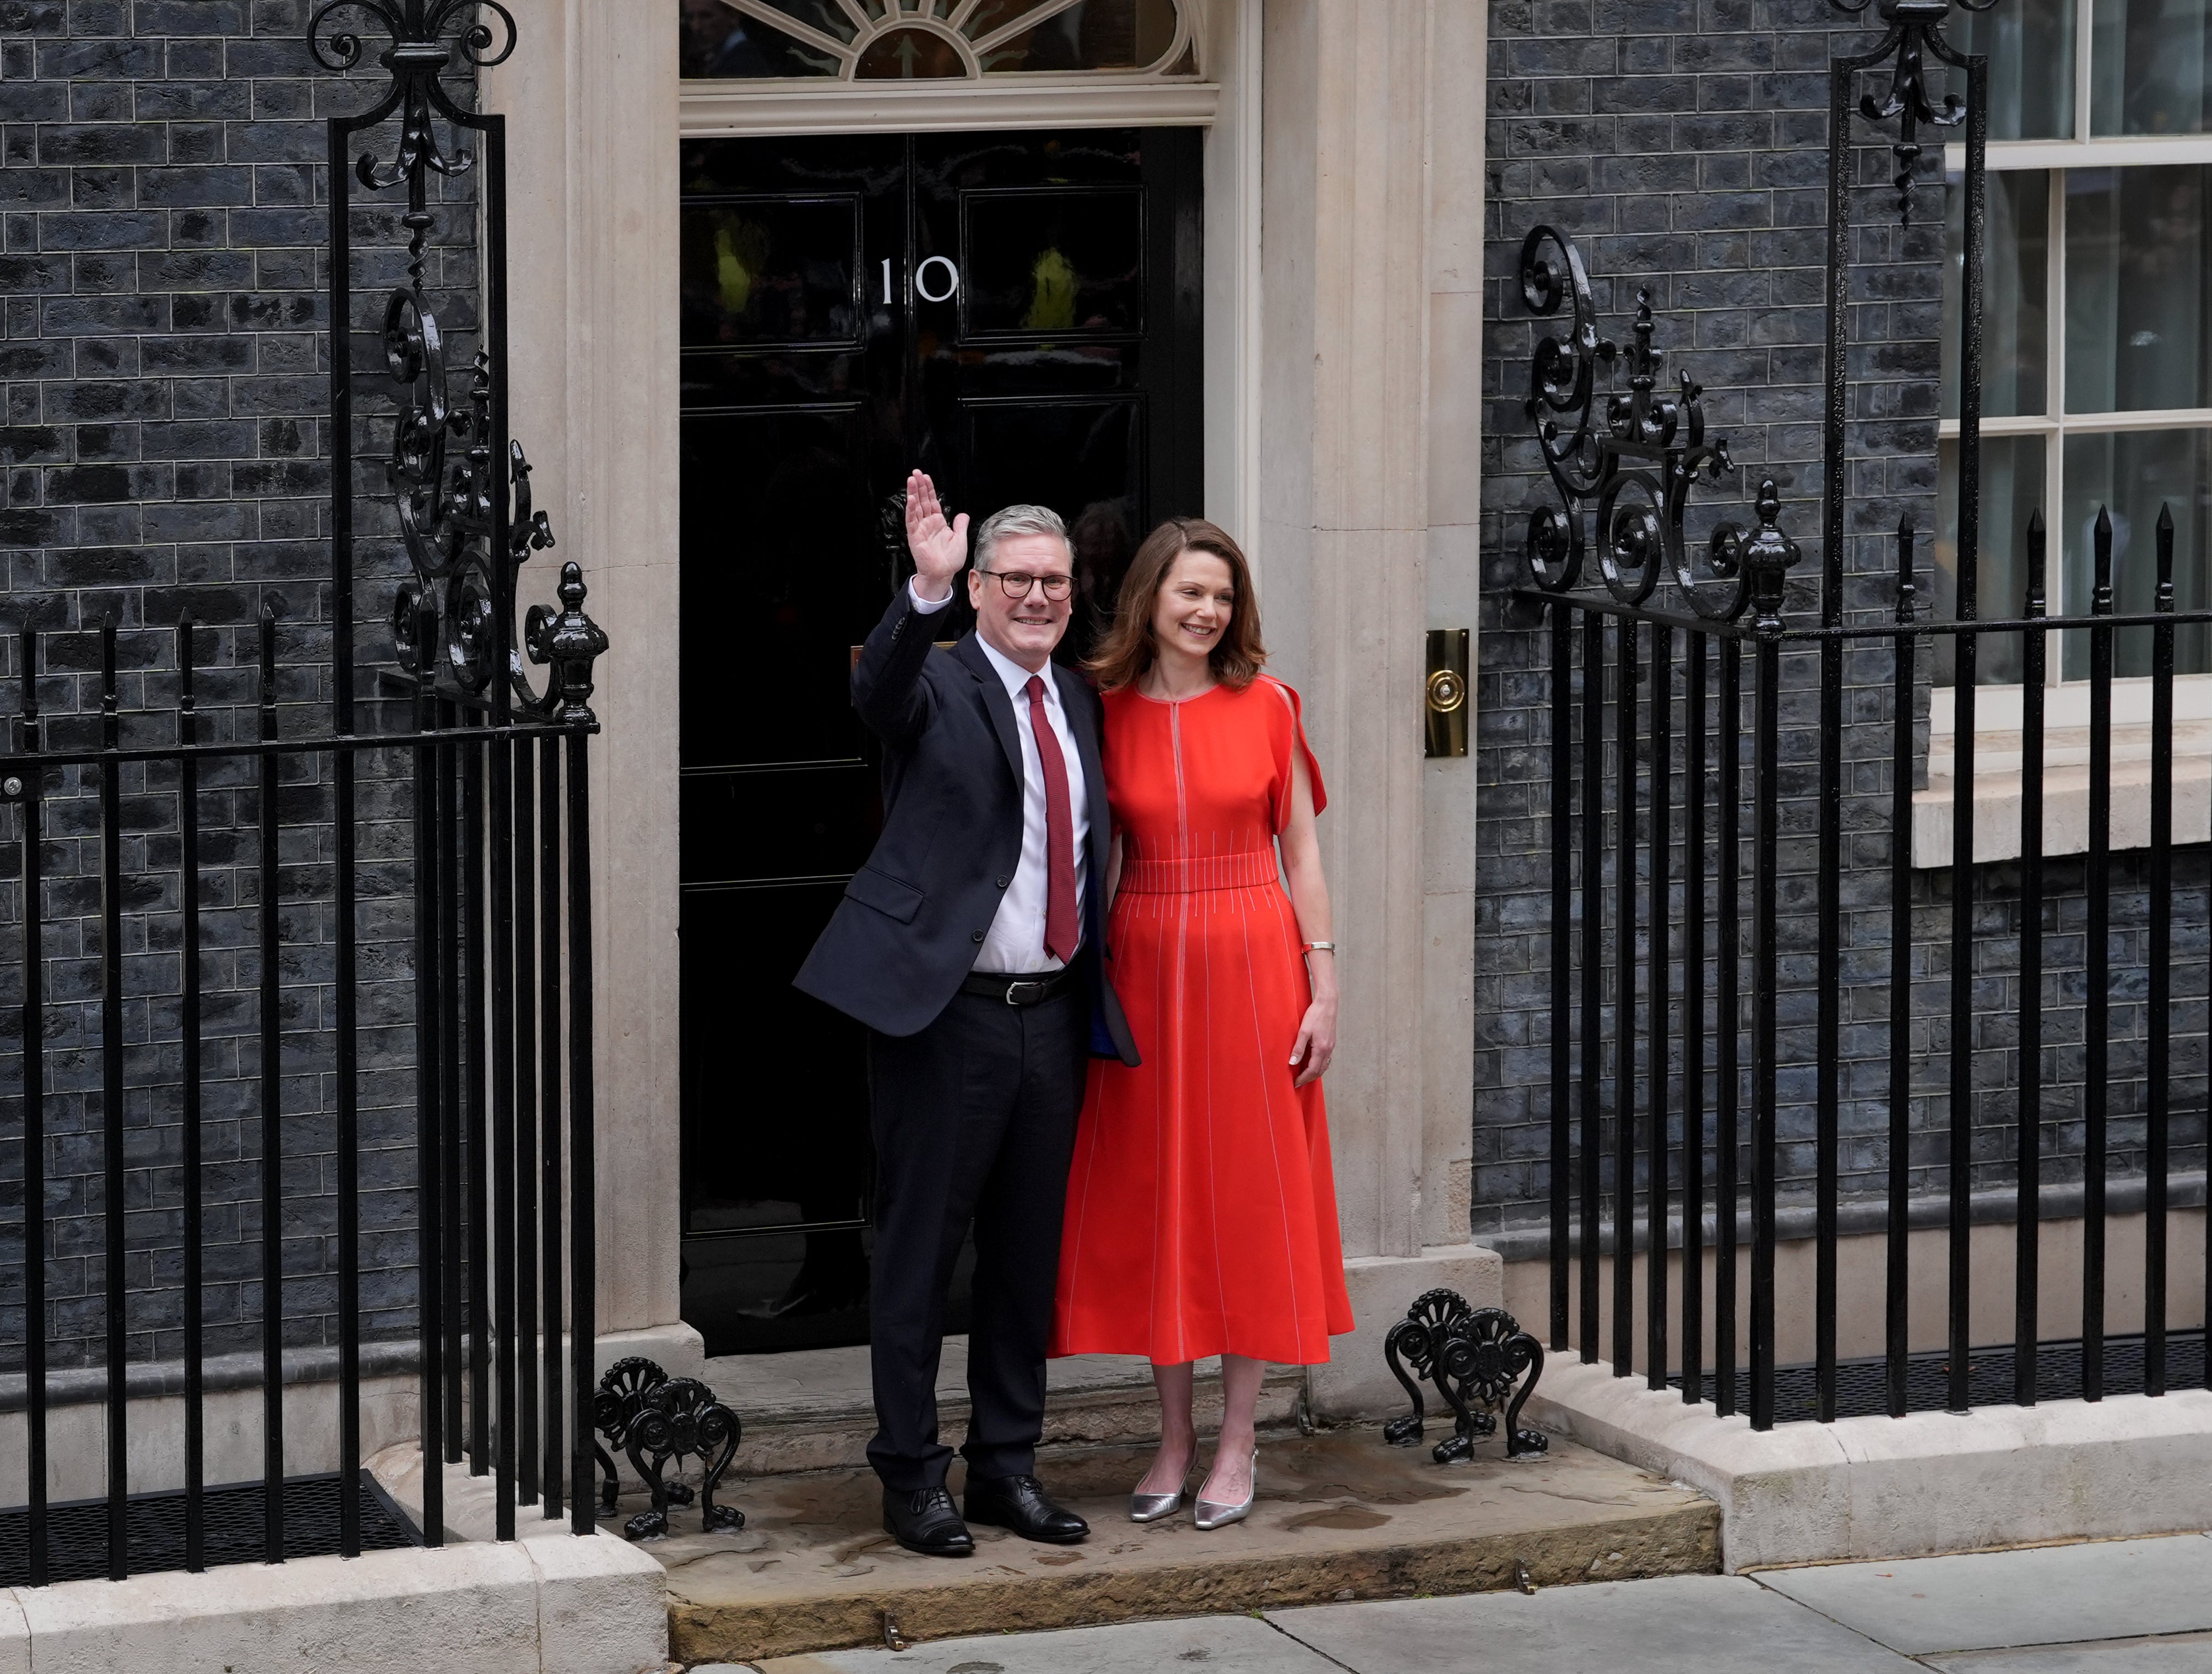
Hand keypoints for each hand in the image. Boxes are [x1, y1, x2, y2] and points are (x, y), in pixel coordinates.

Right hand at [905, 469, 968, 600]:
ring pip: (915, 507)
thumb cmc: (950, 560)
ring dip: (913, 493)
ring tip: (911, 480)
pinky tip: (911, 498)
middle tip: (916, 473)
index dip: (929, 489)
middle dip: (919, 486)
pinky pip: (912, 520)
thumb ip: (960, 525)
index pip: (932, 501)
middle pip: (922, 500)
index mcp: (938, 523)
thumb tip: (963, 514)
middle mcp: (928, 524)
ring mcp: (920, 529)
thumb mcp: (960, 539)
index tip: (926, 477)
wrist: (943, 574)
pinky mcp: (915, 536)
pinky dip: (911, 509)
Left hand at [1290, 994, 1335, 1088]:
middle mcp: (1328, 1050)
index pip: (1312, 1070)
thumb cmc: (1315, 1014)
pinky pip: (1327, 1059)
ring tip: (1305, 1076)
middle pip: (1320, 1071)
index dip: (1303, 1078)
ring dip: (1315, 1073)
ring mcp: (1331, 1047)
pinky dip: (1320, 1065)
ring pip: (1324, 1066)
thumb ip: (1298, 1048)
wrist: (1328, 1003)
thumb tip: (1292, 1062)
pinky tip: (1313, 1063)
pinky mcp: (1331, 1042)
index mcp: (1321, 1049)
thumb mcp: (1303, 1031)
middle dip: (1309, 1079)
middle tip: (1299, 1082)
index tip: (1295, 1083)